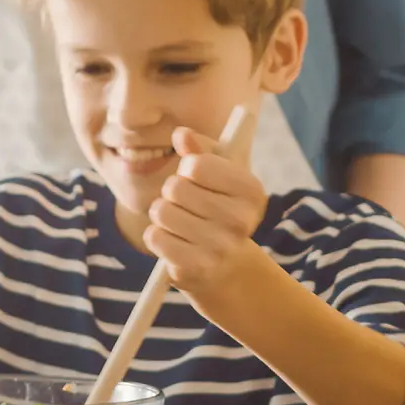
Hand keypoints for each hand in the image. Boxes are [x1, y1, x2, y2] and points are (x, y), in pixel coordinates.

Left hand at [144, 127, 268, 304]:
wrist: (227, 267)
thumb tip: (181, 134)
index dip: (187, 168)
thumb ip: (199, 150)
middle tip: (186, 204)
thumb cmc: (219, 208)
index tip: (195, 177)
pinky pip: (154, 237)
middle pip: (175, 188)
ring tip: (180, 222)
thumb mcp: (218, 175)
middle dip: (172, 192)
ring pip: (161, 211)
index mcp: (251, 191)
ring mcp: (219, 248)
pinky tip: (174, 242)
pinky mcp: (195, 269)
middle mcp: (241, 221)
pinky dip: (157, 236)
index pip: (195, 165)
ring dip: (162, 214)